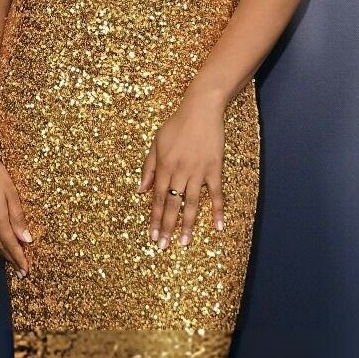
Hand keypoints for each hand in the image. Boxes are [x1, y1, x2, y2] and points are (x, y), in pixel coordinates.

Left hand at [138, 89, 225, 248]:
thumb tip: (140, 191)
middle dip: (167, 227)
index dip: (155, 218)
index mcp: (164, 166)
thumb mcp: (156, 143)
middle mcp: (180, 172)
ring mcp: (198, 171)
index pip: (158, 198)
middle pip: (172, 204)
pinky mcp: (214, 168)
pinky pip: (216, 193)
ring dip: (187, 224)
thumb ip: (148, 168)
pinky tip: (217, 226)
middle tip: (163, 247)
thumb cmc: (176, 125)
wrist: (200, 110)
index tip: (153, 236)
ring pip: (192, 203)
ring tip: (183, 243)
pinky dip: (218, 210)